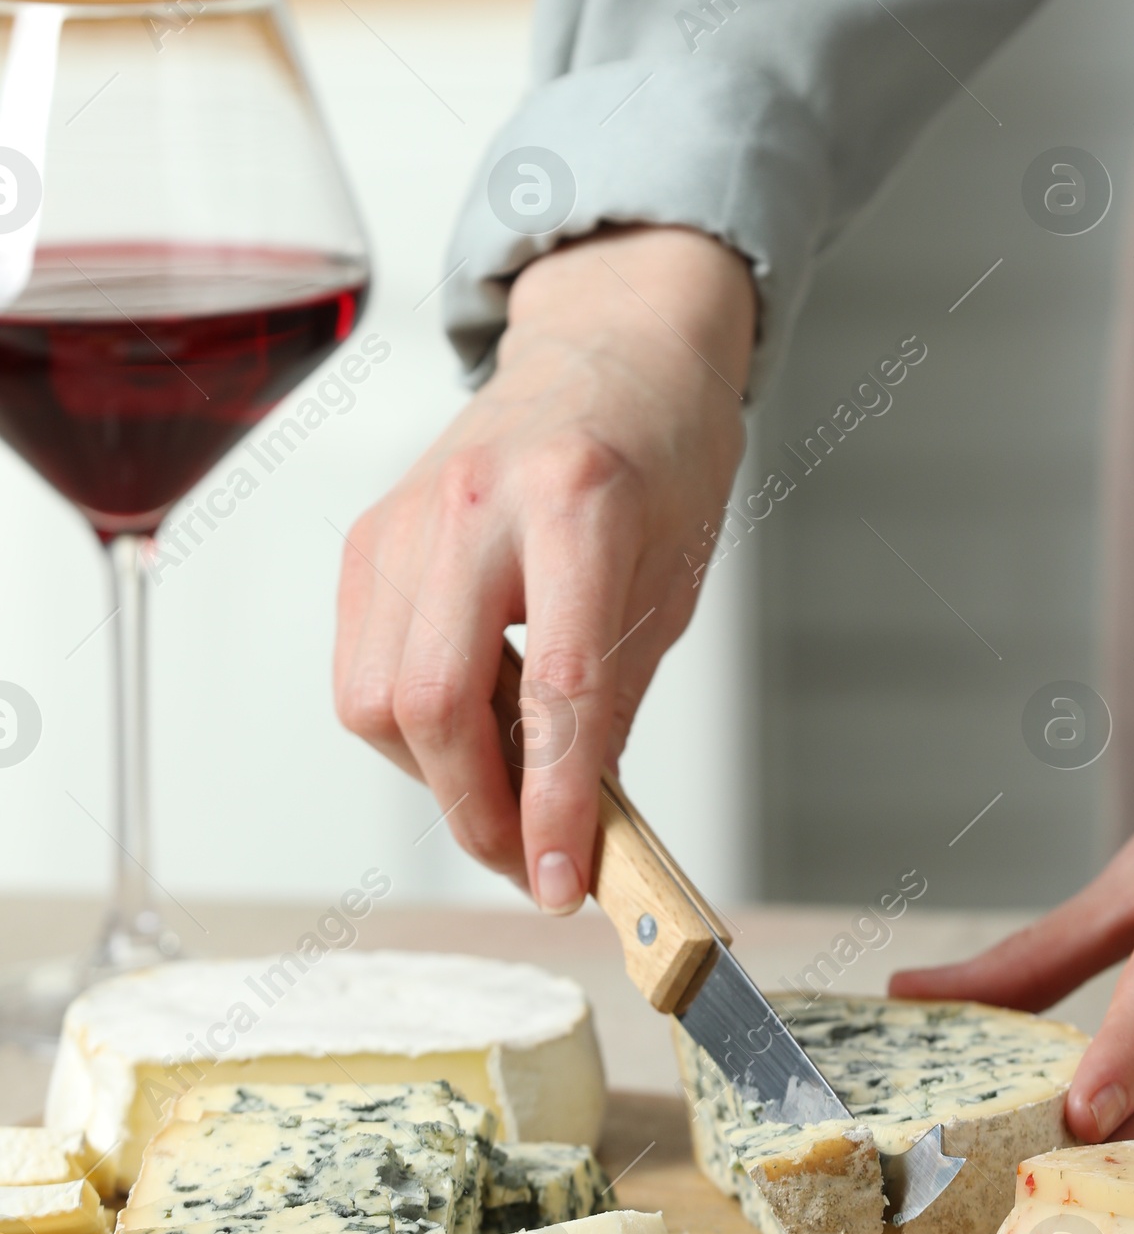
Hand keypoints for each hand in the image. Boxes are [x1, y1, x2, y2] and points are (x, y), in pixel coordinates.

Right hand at [334, 226, 755, 908]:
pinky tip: (471, 720)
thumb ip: (614, 699)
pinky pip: (361, 669)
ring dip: (440, 776)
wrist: (609, 351)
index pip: (554, 690)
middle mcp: (476, 503)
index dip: (554, 805)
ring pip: (378, 700)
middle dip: (479, 813)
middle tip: (532, 862)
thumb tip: (577, 824)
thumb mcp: (674, 577)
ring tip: (510, 778)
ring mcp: (406, 517)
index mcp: (579, 503)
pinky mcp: (368, 538)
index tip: (563, 882)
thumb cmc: (658, 455)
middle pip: (432, 703)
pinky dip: (408, 726)